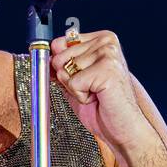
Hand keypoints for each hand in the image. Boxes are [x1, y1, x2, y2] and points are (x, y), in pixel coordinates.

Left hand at [49, 28, 159, 156]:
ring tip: (95, 93)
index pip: (59, 43)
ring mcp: (108, 54)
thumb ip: (61, 66)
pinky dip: (81, 96)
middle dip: (68, 79)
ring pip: (65, 70)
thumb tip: (44, 58)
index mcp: (100, 39)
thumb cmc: (103, 107)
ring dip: (75, 89)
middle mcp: (106, 43)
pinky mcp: (107, 68)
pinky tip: (98, 97)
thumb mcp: (75, 81)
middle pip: (59, 57)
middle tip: (90, 89)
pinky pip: (73, 83)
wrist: (123, 128)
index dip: (62, 66)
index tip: (80, 77)